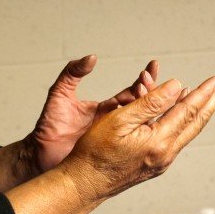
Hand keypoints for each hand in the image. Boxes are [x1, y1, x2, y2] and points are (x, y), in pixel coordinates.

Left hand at [28, 55, 159, 172]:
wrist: (40, 156)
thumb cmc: (48, 126)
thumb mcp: (59, 95)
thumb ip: (72, 74)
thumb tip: (91, 58)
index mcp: (104, 108)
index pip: (130, 92)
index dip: (143, 80)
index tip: (153, 67)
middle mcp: (114, 123)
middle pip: (141, 108)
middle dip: (155, 96)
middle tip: (168, 87)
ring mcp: (115, 140)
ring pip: (142, 128)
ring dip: (157, 116)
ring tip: (174, 104)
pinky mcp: (113, 155)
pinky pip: (135, 147)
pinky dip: (148, 140)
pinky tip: (161, 134)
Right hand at [58, 74, 214, 203]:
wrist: (85, 184)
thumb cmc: (95, 152)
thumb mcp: (119, 120)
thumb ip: (150, 103)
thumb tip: (177, 87)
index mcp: (158, 141)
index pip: (188, 110)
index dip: (204, 91)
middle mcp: (166, 154)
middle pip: (196, 122)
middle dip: (213, 99)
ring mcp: (163, 161)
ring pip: (189, 131)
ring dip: (201, 110)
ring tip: (210, 94)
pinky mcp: (156, 164)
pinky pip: (177, 138)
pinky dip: (185, 122)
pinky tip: (184, 114)